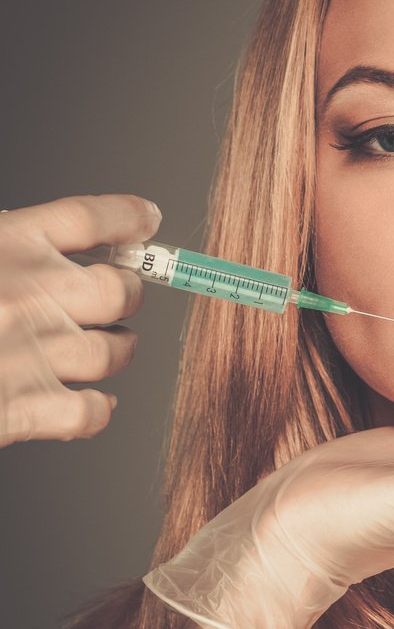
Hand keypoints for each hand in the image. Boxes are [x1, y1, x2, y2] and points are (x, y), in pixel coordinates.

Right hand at [0, 194, 161, 446]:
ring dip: (116, 351)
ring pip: (114, 351)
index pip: (86, 218)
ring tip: (105, 350)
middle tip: (115, 299)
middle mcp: (27, 294)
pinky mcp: (22, 409)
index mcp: (4, 243)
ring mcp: (31, 353)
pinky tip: (90, 404)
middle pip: (118, 289)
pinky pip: (89, 410)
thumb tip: (36, 250)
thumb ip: (4, 249)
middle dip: (124, 295)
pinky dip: (96, 410)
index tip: (145, 219)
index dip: (126, 219)